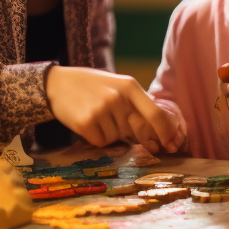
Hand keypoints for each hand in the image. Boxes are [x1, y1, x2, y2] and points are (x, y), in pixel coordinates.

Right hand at [45, 66, 184, 152]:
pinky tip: (87, 122)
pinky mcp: (87, 123)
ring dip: (111, 133)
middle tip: (121, 126)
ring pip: (119, 138)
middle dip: (137, 137)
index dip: (167, 133)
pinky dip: (96, 137)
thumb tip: (158, 134)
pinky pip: (102, 142)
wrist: (56, 83)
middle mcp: (118, 97)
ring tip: (96, 115)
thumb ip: (136, 105)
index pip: (157, 114)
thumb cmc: (91, 86)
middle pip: (139, 130)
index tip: (171, 144)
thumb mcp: (116, 86)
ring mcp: (102, 110)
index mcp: (129, 85)